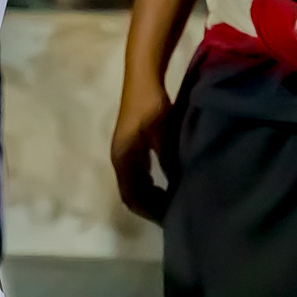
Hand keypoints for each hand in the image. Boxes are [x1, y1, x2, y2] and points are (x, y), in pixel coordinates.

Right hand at [111, 72, 173, 221]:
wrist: (143, 78)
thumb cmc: (151, 105)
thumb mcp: (161, 133)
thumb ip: (166, 158)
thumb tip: (175, 184)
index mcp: (123, 158)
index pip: (131, 195)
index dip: (148, 210)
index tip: (168, 218)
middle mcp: (120, 159)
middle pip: (131, 193)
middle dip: (149, 206)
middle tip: (173, 214)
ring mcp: (125, 153)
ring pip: (135, 185)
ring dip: (150, 196)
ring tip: (171, 204)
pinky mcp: (132, 147)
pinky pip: (139, 175)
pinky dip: (150, 185)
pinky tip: (167, 186)